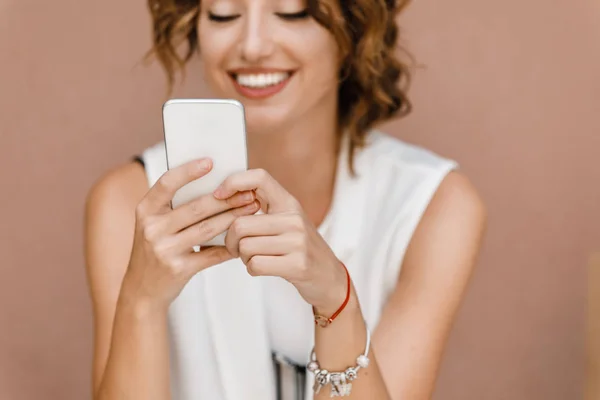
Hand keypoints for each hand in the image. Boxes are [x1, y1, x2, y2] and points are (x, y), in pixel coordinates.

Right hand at [121, 158, 260, 309]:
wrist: (142, 290)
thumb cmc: (155, 249)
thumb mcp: (154, 224)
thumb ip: (174, 205)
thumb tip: (213, 181)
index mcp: (145, 210)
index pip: (167, 183)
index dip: (188, 171)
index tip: (210, 162)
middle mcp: (152, 228)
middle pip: (196, 207)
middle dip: (227, 198)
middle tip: (248, 191)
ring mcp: (164, 250)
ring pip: (208, 229)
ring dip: (234, 217)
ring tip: (252, 208)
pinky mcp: (179, 269)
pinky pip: (212, 254)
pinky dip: (230, 245)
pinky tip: (244, 237)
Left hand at [213, 168, 347, 314]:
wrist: (328, 276)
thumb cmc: (299, 248)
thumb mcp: (287, 221)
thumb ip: (263, 208)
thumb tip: (222, 197)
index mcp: (289, 203)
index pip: (259, 177)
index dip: (234, 182)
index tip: (219, 195)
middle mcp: (294, 219)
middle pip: (240, 223)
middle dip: (231, 241)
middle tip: (237, 248)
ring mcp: (298, 241)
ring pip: (245, 246)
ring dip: (243, 257)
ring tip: (255, 258)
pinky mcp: (297, 264)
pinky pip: (255, 265)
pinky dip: (252, 269)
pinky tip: (263, 267)